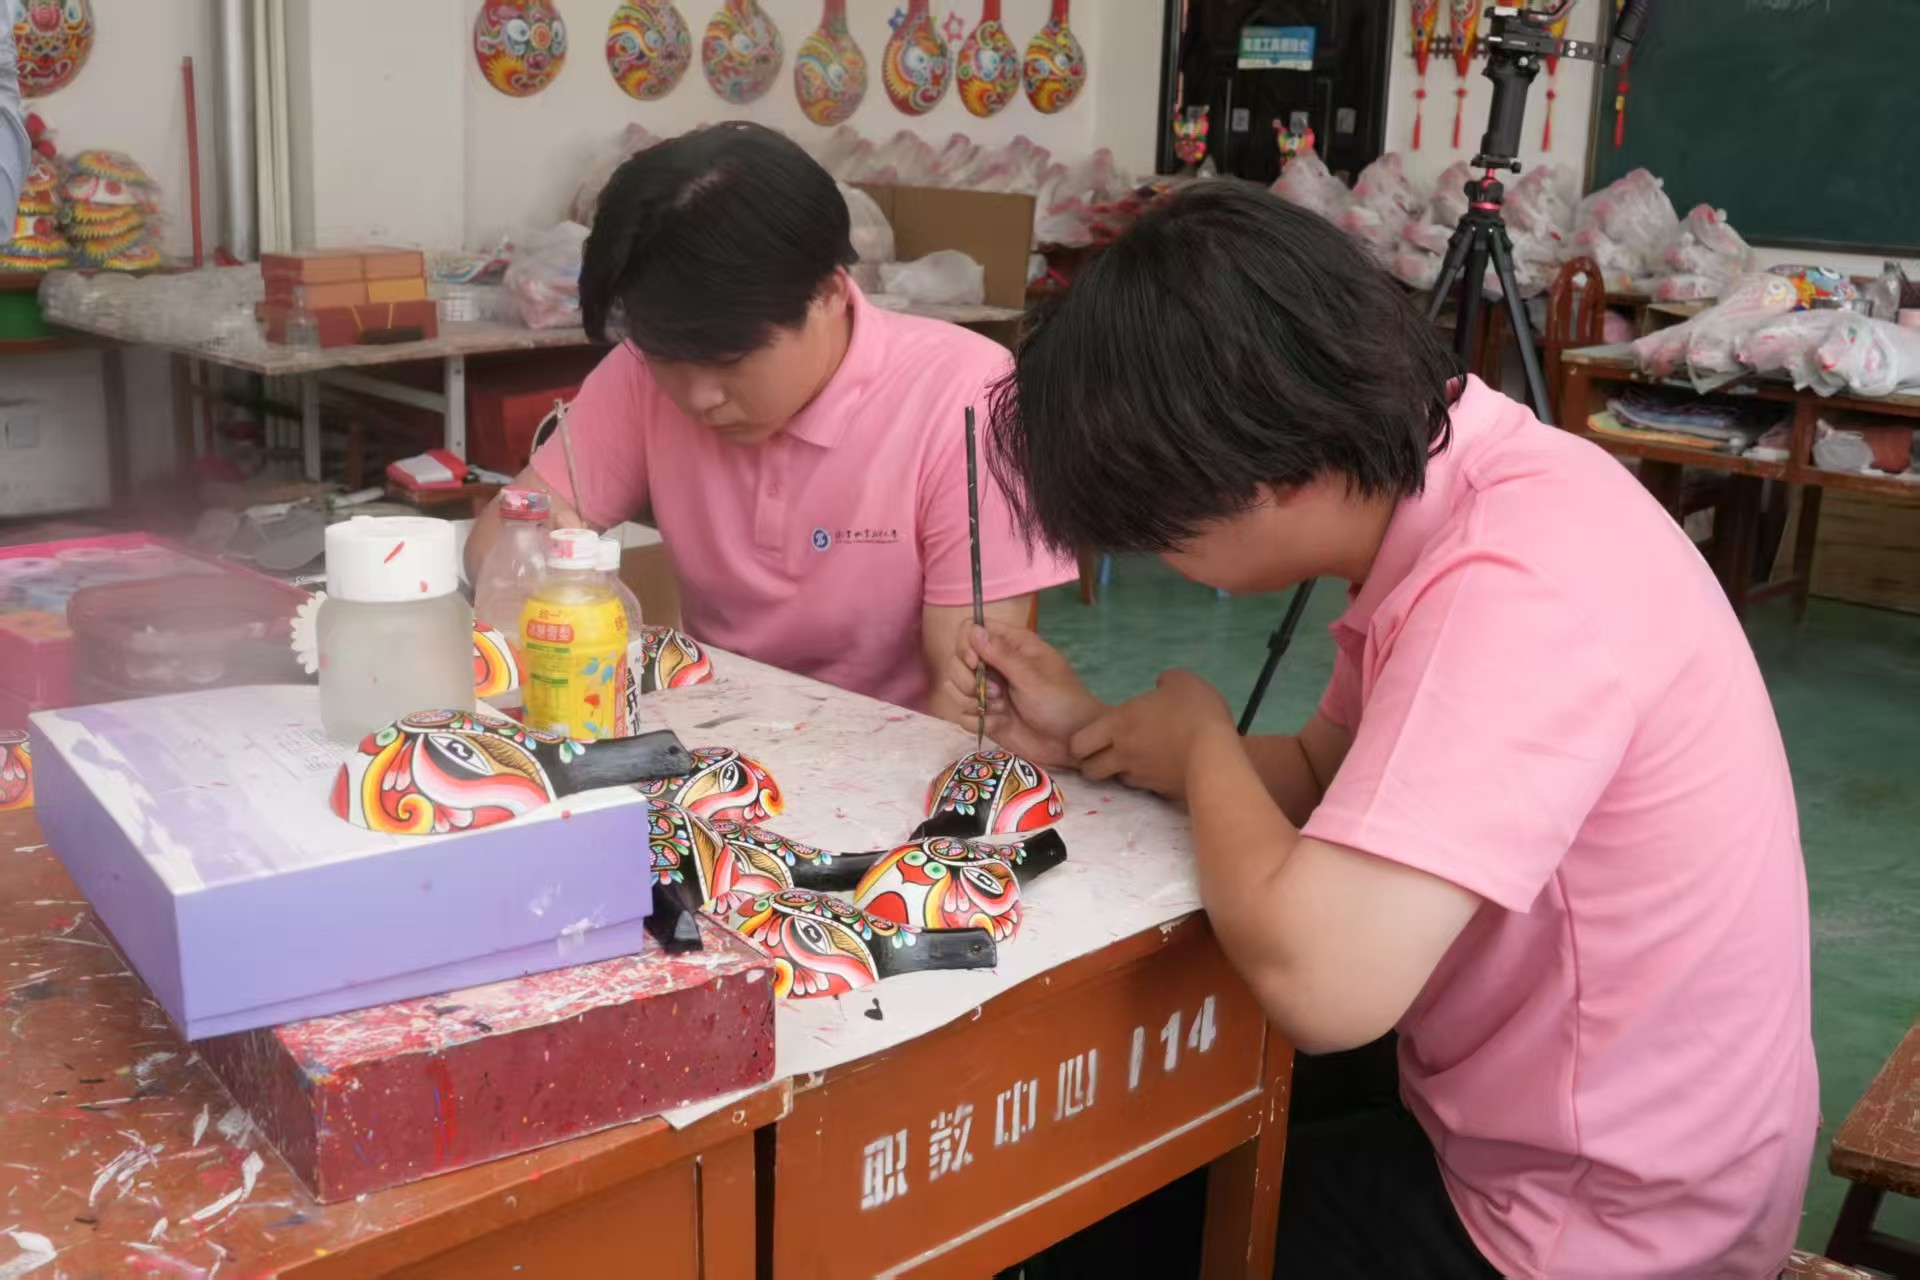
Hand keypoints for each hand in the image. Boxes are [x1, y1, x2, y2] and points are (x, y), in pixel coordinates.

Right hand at [945, 622, 1104, 766]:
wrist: (1072, 743)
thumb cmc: (1060, 702)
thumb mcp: (1032, 677)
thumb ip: (1000, 654)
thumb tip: (973, 629)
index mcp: (1011, 646)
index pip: (971, 629)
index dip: (966, 645)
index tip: (974, 663)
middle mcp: (996, 665)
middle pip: (957, 660)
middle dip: (967, 679)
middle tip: (995, 693)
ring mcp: (989, 691)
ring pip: (955, 687)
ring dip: (971, 700)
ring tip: (999, 709)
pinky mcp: (987, 716)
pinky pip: (962, 714)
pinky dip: (977, 720)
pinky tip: (998, 724)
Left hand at [1069, 670, 1237, 800]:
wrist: (1216, 757)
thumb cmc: (1194, 712)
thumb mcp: (1182, 681)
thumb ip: (1166, 681)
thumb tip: (1162, 685)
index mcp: (1118, 724)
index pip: (1078, 743)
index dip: (1081, 743)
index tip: (1094, 738)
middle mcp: (1122, 754)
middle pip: (1090, 770)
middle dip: (1094, 764)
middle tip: (1109, 754)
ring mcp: (1141, 776)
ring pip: (1119, 779)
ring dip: (1123, 772)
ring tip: (1140, 761)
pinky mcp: (1161, 793)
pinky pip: (1147, 788)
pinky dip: (1151, 780)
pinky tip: (1165, 770)